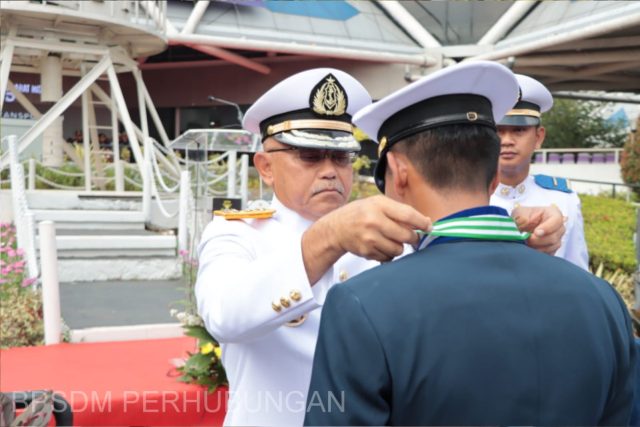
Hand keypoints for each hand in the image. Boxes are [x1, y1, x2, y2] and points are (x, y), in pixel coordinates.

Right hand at [302, 196, 431, 283]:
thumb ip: (400, 211)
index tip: (429, 227)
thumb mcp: (377, 204)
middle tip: (410, 236)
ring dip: (399, 246)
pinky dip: (388, 253)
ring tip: (390, 239)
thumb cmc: (361, 213)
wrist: (336, 228)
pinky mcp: (366, 252)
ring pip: (399, 250)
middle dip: (412, 238)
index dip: (422, 223)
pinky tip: (380, 245)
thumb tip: (426, 223)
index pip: (408, 215)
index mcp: (378, 205)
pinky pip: (388, 257)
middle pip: (406, 236)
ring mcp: (369, 238)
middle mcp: (374, 221)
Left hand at [512, 205, 564, 254]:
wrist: (518, 227)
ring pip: (552, 246)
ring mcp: (556, 239)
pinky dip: (538, 253)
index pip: (557, 220)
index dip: (548, 227)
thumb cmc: (521, 217)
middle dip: (539, 240)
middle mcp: (558, 227)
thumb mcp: (519, 213)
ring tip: (526, 244)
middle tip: (527, 239)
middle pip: (555, 236)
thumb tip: (525, 222)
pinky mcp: (552, 249)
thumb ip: (522, 218)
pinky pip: (549, 254)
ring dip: (538, 247)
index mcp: (552, 213)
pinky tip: (530, 250)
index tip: (536, 232)